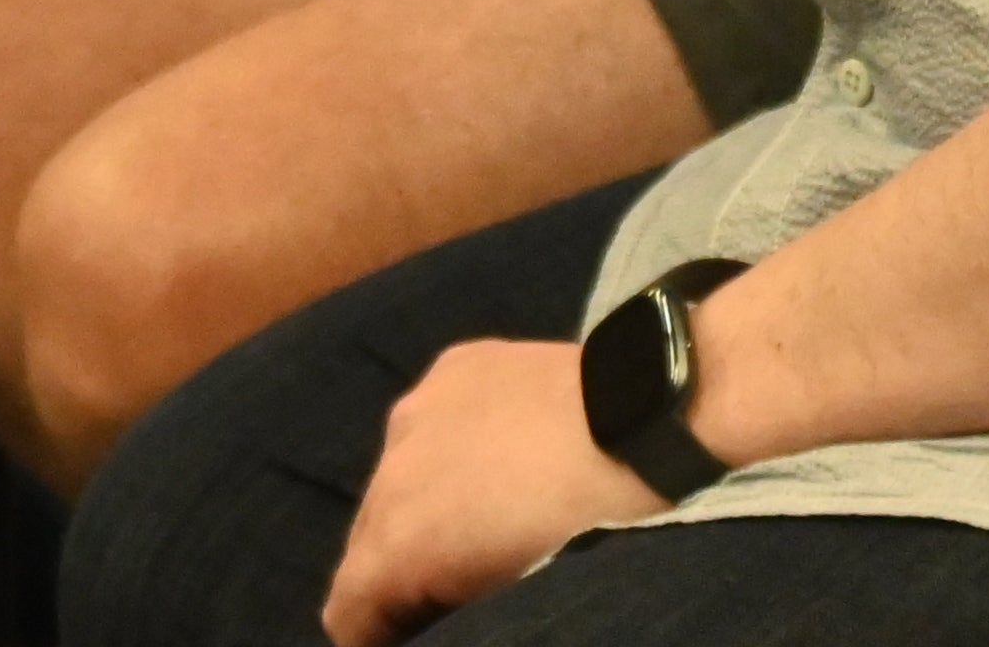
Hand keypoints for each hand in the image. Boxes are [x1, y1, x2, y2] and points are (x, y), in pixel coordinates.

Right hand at [325, 339, 659, 646]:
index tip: (403, 636)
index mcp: (400, 541)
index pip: (347, 607)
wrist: (641, 424)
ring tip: (475, 512)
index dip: (370, 633)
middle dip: (394, 567)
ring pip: (397, 473)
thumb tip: (417, 612)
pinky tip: (495, 452)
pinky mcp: (453, 367)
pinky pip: (433, 422)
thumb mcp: (511, 595)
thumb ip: (442, 605)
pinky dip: (450, 445)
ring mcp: (418, 410)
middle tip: (444, 583)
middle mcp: (389, 472)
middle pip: (367, 539)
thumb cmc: (584, 534)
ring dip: (422, 500)